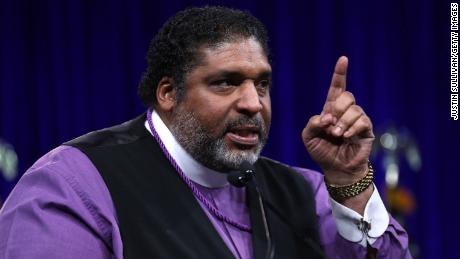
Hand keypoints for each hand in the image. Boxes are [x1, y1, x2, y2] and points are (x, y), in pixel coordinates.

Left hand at [302, 56, 374, 184]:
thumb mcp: (309, 137)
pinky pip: (362, 120)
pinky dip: (352, 128)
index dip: (340, 74)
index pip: (336, 88)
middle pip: (346, 96)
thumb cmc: (322, 152)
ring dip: (342, 122)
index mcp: (331, 110)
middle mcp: (345, 112)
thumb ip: (312, 124)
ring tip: (337, 135)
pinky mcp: (367, 129)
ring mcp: (357, 119)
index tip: (343, 59)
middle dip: (336, 109)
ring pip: (354, 109)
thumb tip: (326, 117)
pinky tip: (346, 136)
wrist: (336, 169)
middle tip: (329, 126)